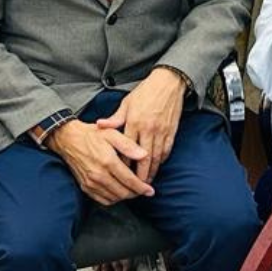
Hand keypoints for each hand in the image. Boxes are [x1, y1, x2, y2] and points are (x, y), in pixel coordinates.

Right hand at [45, 119, 152, 205]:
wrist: (69, 140)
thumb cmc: (93, 135)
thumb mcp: (113, 134)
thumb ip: (129, 145)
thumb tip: (144, 155)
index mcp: (108, 161)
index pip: (129, 180)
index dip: (142, 187)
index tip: (150, 191)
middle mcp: (99, 175)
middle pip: (122, 193)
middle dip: (135, 193)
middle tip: (144, 190)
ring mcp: (91, 183)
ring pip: (113, 198)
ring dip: (125, 197)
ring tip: (134, 191)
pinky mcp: (85, 187)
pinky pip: (101, 200)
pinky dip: (113, 199)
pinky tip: (119, 192)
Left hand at [94, 68, 184, 182]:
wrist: (169, 82)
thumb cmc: (146, 92)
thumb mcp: (127, 103)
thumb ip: (115, 118)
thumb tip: (99, 125)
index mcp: (135, 123)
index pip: (127, 150)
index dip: (123, 166)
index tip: (119, 177)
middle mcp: (148, 129)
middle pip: (143, 159)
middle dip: (139, 176)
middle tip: (135, 188)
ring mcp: (161, 131)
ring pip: (156, 158)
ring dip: (151, 172)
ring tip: (145, 182)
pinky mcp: (171, 130)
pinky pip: (166, 150)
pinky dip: (161, 161)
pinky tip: (157, 166)